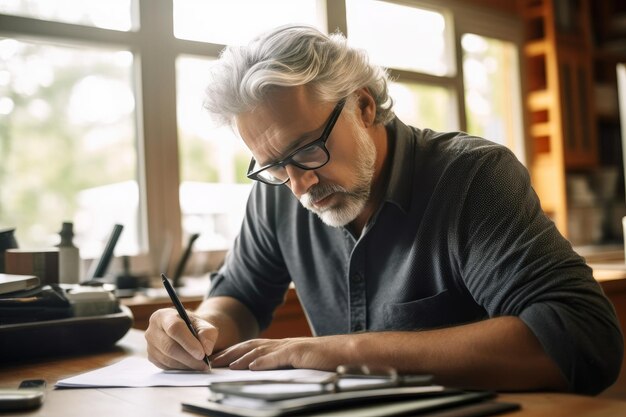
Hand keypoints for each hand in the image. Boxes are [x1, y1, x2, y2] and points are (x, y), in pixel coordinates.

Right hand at [145, 308, 216, 370]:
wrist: (187, 333)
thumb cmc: (194, 327)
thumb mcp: (204, 325)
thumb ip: (207, 333)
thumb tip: (206, 349)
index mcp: (164, 315)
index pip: (174, 328)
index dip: (189, 342)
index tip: (202, 354)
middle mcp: (152, 329)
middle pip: (169, 346)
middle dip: (189, 358)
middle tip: (205, 364)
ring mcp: (150, 345)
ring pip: (168, 359)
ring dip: (187, 365)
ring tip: (201, 365)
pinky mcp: (152, 358)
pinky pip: (167, 367)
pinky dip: (181, 368)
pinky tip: (191, 365)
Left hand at [211, 336, 350, 370]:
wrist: (349, 352)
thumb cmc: (328, 360)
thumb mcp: (302, 364)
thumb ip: (285, 366)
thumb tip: (266, 373)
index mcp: (284, 347)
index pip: (254, 348)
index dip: (236, 352)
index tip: (220, 359)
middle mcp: (284, 344)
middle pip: (252, 346)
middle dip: (232, 353)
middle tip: (214, 360)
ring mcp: (292, 347)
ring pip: (261, 351)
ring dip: (242, 358)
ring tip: (227, 365)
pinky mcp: (301, 353)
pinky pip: (279, 357)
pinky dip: (264, 361)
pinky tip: (252, 367)